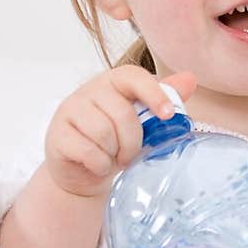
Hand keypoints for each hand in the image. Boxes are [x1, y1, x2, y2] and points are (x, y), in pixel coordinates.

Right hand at [45, 65, 197, 197]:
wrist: (82, 171)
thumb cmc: (114, 141)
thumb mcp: (141, 121)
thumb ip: (162, 98)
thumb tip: (190, 79)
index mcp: (113, 82)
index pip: (133, 76)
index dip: (153, 93)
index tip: (169, 114)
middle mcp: (89, 91)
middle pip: (122, 113)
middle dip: (132, 142)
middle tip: (130, 155)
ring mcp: (69, 111)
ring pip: (103, 132)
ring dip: (114, 154)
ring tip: (113, 159)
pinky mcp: (57, 135)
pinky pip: (87, 150)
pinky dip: (99, 164)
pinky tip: (98, 165)